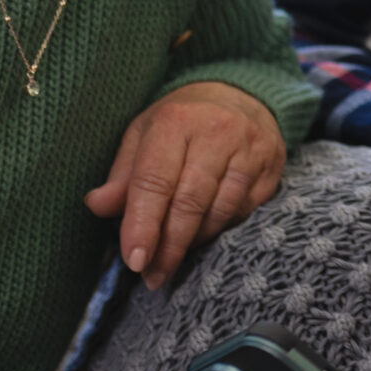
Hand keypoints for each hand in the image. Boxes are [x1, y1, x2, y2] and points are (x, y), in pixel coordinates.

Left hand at [84, 81, 285, 289]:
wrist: (242, 95)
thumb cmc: (182, 121)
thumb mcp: (144, 135)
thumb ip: (123, 174)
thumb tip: (98, 206)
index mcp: (176, 121)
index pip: (155, 181)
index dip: (143, 224)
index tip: (134, 260)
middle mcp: (218, 132)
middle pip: (190, 202)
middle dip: (169, 246)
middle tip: (152, 275)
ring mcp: (251, 150)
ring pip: (220, 211)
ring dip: (193, 243)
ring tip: (172, 262)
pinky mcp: (272, 167)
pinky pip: (244, 211)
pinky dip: (219, 229)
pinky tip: (202, 236)